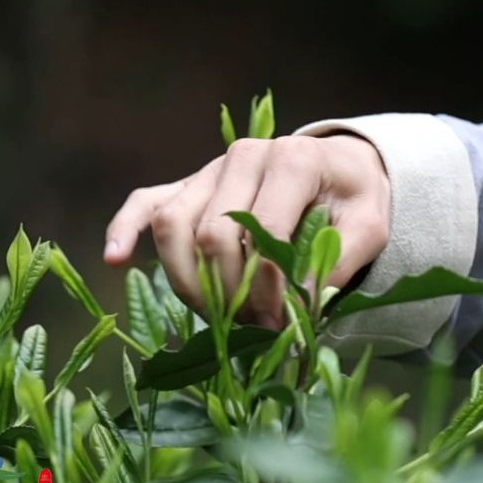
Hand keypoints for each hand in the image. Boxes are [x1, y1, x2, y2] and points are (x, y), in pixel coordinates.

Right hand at [104, 135, 390, 327]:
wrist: (338, 169)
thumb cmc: (353, 201)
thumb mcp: (368, 229)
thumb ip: (338, 263)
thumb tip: (298, 304)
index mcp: (292, 160)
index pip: (263, 234)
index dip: (267, 288)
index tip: (280, 324)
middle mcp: (244, 156)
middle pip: (212, 236)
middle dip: (229, 293)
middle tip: (255, 326)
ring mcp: (209, 169)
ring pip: (174, 226)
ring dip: (188, 282)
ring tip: (218, 315)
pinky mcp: (188, 184)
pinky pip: (145, 202)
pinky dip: (124, 229)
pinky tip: (114, 260)